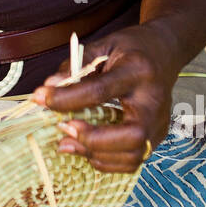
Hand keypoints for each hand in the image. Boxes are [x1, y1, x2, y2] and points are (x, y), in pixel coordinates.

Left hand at [32, 24, 178, 173]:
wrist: (164, 53)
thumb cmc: (131, 49)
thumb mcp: (104, 45)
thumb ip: (76, 65)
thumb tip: (49, 87)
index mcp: (138, 71)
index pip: (101, 91)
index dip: (67, 98)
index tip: (41, 97)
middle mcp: (153, 102)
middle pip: (131, 135)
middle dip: (93, 139)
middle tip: (63, 128)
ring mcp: (159, 123)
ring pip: (133, 155)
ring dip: (95, 154)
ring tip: (67, 142)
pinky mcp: (157, 137)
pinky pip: (131, 161)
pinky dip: (105, 161)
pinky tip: (86, 148)